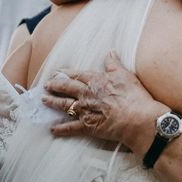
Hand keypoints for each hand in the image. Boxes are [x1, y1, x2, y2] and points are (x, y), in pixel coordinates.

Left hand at [41, 52, 165, 152]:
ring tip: (44, 100)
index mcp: (96, 81)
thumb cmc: (133, 96)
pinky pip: (70, 128)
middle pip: (67, 88)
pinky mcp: (87, 126)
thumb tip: (110, 52)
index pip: (77, 75)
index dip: (67, 74)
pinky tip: (52, 129)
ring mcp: (85, 110)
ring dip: (53, 103)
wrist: (137, 118)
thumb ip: (114, 64)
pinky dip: (60, 129)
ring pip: (64, 106)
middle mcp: (87, 94)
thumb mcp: (125, 75)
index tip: (58, 72)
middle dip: (55, 86)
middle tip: (46, 85)